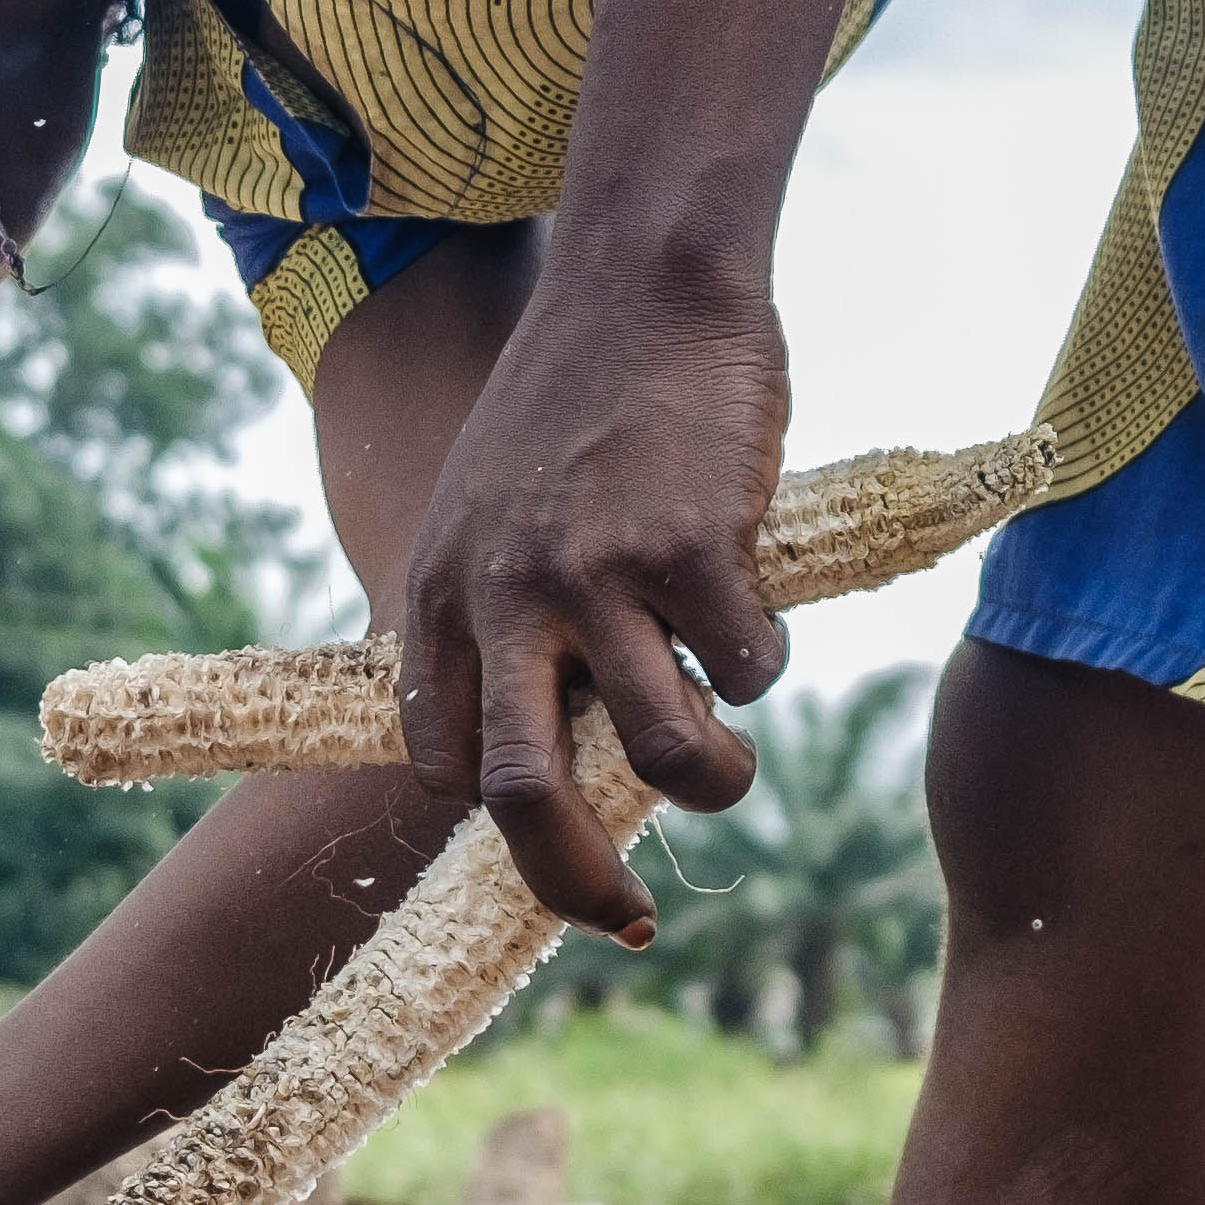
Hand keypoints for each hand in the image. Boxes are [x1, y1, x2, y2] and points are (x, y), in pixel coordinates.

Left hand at [394, 249, 786, 930]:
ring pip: (661, 752)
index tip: (561, 859)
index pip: (440, 761)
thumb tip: (552, 756)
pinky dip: (764, 666)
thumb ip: (501, 622)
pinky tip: (754, 606)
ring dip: (711, 782)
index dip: (499, 830)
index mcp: (442, 595)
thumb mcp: (487, 513)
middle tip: (623, 922)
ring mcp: (598, 572)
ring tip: (729, 763)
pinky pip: (748, 670)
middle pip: (522, 795)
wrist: (645, 282)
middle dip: (574, 882)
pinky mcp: (695, 545)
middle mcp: (505, 595)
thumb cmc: (578, 410)